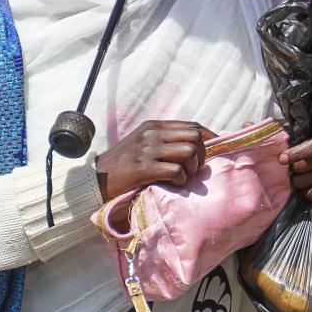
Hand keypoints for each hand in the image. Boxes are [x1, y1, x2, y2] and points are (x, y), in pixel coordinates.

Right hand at [96, 120, 214, 201]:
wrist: (95, 178)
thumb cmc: (122, 165)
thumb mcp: (142, 144)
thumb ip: (164, 141)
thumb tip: (195, 146)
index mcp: (153, 126)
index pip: (192, 126)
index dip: (209, 138)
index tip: (216, 150)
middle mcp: (152, 134)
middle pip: (195, 137)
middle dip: (201, 156)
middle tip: (192, 170)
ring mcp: (147, 149)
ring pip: (189, 152)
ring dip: (191, 169)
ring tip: (181, 178)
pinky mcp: (143, 167)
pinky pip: (176, 171)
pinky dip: (179, 181)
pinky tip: (171, 185)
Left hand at [279, 127, 311, 202]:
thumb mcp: (306, 136)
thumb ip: (293, 139)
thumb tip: (274, 147)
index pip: (311, 147)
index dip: (295, 153)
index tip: (281, 160)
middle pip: (302, 167)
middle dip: (292, 168)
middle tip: (291, 167)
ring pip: (303, 182)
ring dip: (297, 180)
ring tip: (300, 175)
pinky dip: (306, 191)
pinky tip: (309, 184)